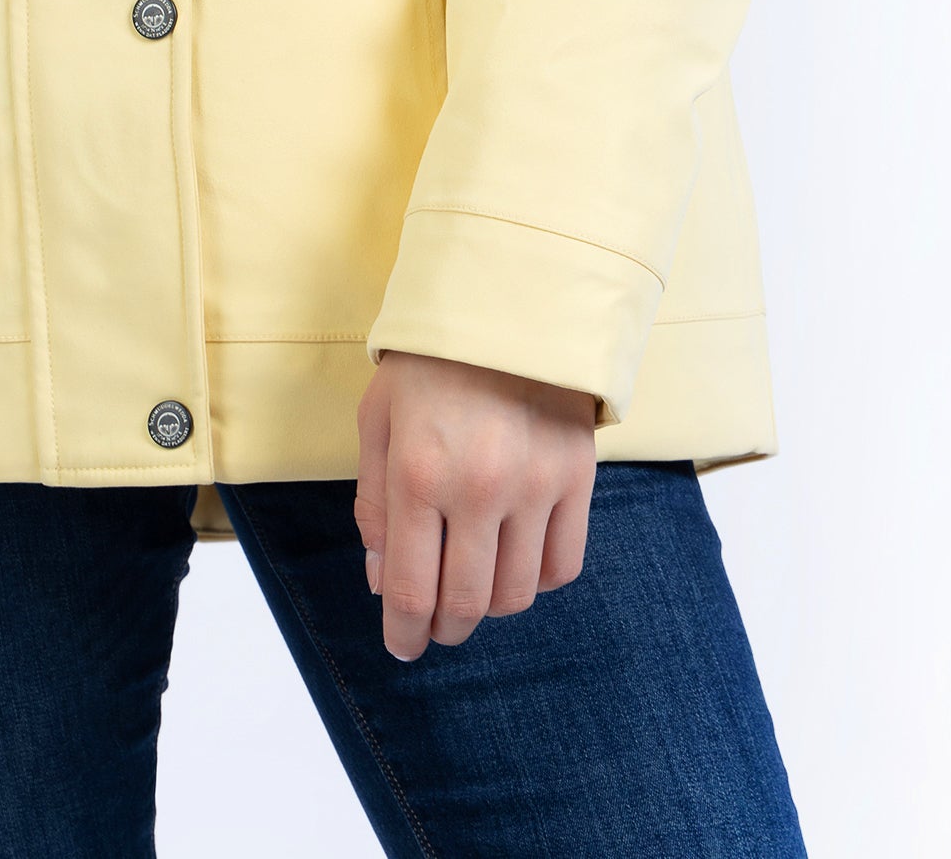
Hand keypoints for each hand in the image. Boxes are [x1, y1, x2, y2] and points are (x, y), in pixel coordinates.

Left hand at [354, 350, 596, 659]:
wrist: (505, 303)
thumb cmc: (429, 363)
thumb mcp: (378, 420)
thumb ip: (374, 505)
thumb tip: (383, 582)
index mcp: (417, 472)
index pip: (411, 587)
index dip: (405, 632)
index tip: (403, 646)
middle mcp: (478, 487)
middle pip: (466, 603)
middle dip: (445, 628)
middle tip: (436, 626)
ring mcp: (534, 485)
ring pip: (517, 594)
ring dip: (490, 607)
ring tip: (474, 588)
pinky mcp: (576, 478)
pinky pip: (563, 565)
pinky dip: (538, 579)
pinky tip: (516, 560)